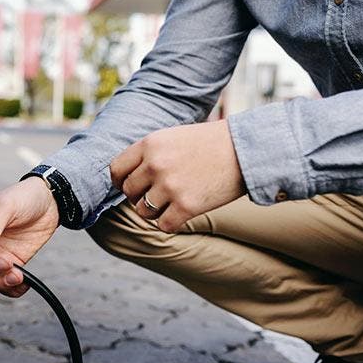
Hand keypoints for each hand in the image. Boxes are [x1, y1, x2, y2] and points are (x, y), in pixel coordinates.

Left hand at [110, 120, 244, 232]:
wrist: (246, 150)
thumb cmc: (210, 143)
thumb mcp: (173, 137)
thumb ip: (149, 154)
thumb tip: (126, 177)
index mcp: (150, 144)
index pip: (116, 170)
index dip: (120, 181)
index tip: (130, 186)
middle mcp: (155, 164)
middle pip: (129, 192)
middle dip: (139, 196)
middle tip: (157, 195)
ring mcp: (170, 186)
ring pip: (143, 211)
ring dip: (154, 211)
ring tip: (171, 203)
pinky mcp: (186, 206)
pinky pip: (163, 225)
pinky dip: (170, 222)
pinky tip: (182, 213)